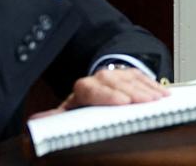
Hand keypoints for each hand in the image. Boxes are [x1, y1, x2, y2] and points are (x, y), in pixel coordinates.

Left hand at [28, 68, 169, 119]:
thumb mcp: (68, 113)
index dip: (109, 95)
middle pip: (117, 83)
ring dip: (146, 89)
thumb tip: (34, 123)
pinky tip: (161, 92)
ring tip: (159, 99)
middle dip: (134, 93)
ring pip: (131, 78)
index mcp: (83, 89)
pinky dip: (152, 84)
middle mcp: (99, 78)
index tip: (123, 102)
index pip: (94, 89)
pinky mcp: (129, 73)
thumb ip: (54, 118)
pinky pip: (142, 75)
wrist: (94, 88)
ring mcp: (116, 74)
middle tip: (148, 102)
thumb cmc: (83, 105)